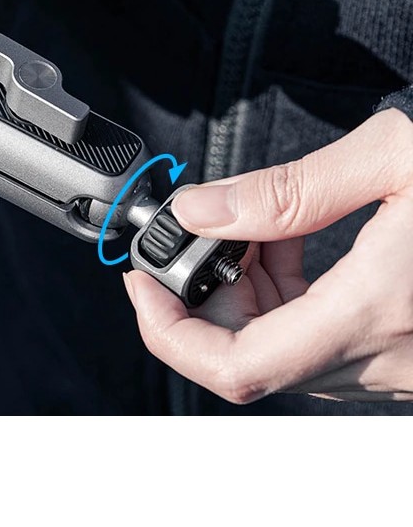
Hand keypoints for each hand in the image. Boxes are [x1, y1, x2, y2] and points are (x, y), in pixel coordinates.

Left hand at [123, 108, 412, 402]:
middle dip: (203, 298)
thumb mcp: (399, 158)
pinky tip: (291, 239)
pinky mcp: (411, 353)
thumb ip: (288, 189)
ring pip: (284, 348)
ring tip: (252, 225)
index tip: (141, 282)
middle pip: (248, 358)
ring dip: (245, 293)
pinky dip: (288, 295)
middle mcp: (387, 357)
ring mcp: (403, 365)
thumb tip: (201, 208)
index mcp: (375, 313)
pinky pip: (323, 338)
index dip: (168, 334)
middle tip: (192, 237)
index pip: (236, 368)